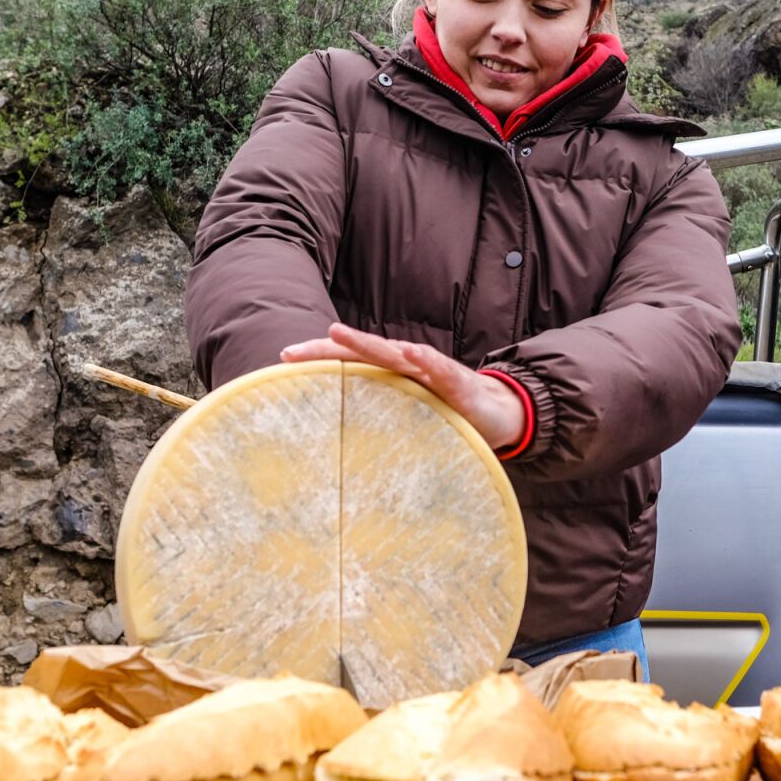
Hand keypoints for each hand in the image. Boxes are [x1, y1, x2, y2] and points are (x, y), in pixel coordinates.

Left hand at [279, 323, 527, 451]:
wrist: (500, 414)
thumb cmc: (448, 415)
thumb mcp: (406, 418)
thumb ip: (377, 423)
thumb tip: (335, 446)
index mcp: (390, 375)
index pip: (347, 364)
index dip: (316, 360)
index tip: (281, 361)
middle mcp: (406, 366)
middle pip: (360, 353)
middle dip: (325, 349)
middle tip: (290, 352)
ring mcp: (431, 371)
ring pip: (393, 354)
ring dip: (365, 342)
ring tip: (337, 333)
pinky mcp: (458, 382)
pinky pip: (440, 368)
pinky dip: (426, 359)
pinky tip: (411, 353)